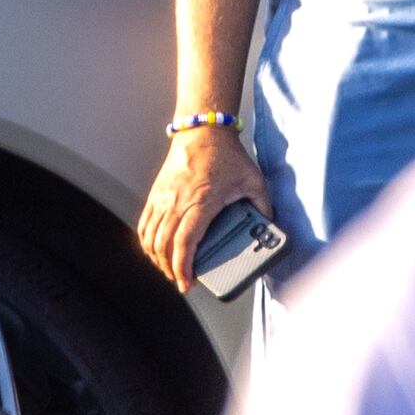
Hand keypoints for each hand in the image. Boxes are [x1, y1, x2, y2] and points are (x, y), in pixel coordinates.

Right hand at [135, 124, 265, 290]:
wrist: (203, 131)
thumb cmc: (227, 155)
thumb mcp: (254, 181)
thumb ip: (264, 205)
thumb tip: (270, 225)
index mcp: (200, 203)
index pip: (184, 242)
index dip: (182, 267)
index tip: (187, 282)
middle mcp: (176, 202)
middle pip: (163, 245)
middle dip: (169, 269)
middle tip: (181, 281)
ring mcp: (162, 198)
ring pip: (150, 237)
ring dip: (156, 258)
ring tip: (168, 269)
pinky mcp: (155, 194)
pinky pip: (144, 223)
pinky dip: (146, 241)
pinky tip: (154, 250)